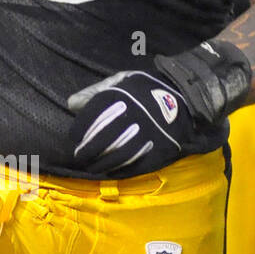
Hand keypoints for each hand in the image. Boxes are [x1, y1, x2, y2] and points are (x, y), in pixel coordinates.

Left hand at [66, 68, 193, 175]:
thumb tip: (71, 104)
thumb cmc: (144, 88)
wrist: (183, 95)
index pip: (91, 118)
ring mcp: (147, 135)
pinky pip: (136, 164)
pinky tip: (111, 171)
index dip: (79, 130)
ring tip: (92, 167)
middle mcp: (132, 117)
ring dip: (101, 164)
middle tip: (79, 157)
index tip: (74, 138)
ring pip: (117, 156)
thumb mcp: (119, 81)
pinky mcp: (159, 149)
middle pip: (101, 140)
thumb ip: (95, 92)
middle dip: (86, 151)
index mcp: (120, 98)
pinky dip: (121, 170)